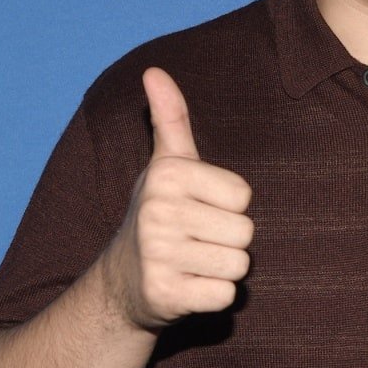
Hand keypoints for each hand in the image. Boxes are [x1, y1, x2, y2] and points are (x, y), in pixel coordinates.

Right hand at [103, 67, 253, 329]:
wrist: (123, 281)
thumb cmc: (159, 214)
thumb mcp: (165, 165)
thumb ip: (170, 119)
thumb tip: (154, 71)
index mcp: (166, 174)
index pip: (243, 196)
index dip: (228, 208)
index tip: (199, 211)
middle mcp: (158, 211)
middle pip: (245, 232)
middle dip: (228, 241)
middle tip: (196, 242)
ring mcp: (159, 255)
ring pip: (238, 265)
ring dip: (222, 270)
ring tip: (193, 263)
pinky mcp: (165, 294)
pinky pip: (225, 296)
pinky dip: (213, 296)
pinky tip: (189, 286)